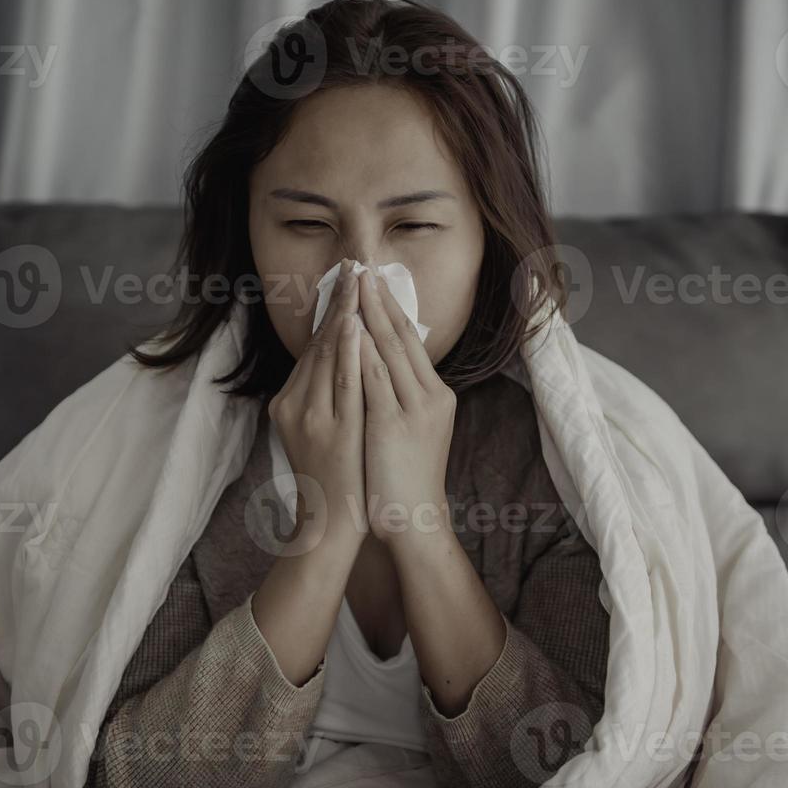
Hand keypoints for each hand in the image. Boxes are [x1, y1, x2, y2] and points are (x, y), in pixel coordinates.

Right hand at [268, 258, 366, 542]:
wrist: (332, 525)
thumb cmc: (333, 478)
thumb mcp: (318, 431)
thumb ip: (324, 396)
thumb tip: (343, 360)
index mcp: (289, 403)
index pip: (313, 347)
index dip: (330, 311)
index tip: (346, 280)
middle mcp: (293, 404)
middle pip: (317, 342)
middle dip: (337, 302)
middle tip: (352, 264)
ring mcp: (311, 416)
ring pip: (327, 354)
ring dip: (343, 313)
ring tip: (356, 280)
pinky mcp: (331, 429)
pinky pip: (341, 381)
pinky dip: (346, 349)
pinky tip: (354, 323)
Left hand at [355, 266, 455, 544]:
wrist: (414, 520)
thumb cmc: (407, 478)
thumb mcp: (414, 429)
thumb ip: (403, 396)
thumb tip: (383, 364)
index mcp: (436, 395)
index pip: (411, 341)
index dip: (391, 308)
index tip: (374, 280)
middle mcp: (431, 396)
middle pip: (402, 337)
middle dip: (380, 300)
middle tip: (363, 267)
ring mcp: (414, 410)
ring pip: (389, 351)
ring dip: (370, 315)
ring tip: (356, 286)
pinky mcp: (392, 426)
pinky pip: (375, 379)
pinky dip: (363, 351)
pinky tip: (350, 330)